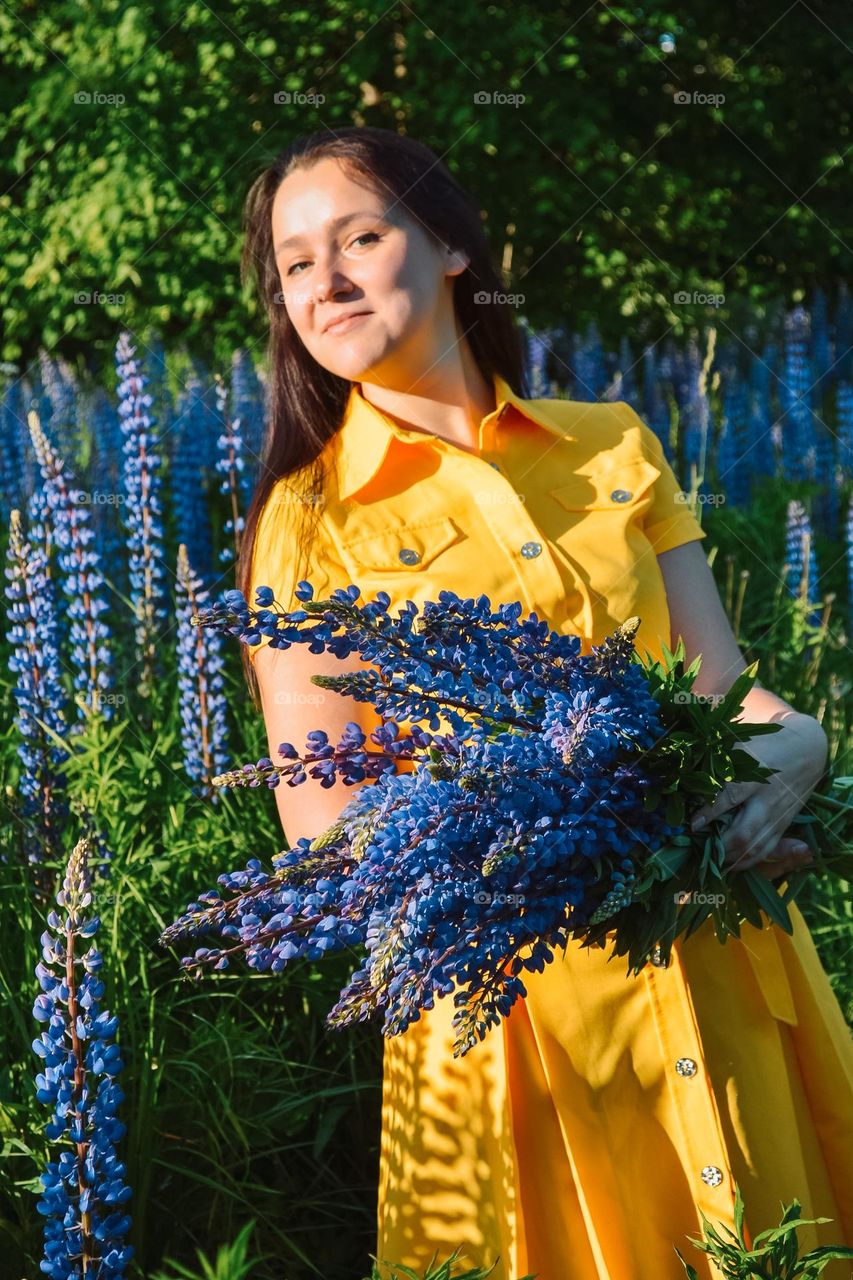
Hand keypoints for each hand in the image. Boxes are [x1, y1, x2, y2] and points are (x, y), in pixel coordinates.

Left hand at [689, 712, 827, 880]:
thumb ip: (716, 761)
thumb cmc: (763, 745)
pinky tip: (728, 865)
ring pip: (753, 848)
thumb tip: (682, 768)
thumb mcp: (741, 746)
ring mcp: (777, 817)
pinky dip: (746, 862)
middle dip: (717, 846)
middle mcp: (766, 801)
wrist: (806, 751)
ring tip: (707, 862)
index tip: (691, 824)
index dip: (709, 812)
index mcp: (754, 776)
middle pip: (743, 833)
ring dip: (729, 859)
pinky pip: (766, 852)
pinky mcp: (783, 826)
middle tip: (694, 849)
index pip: (730, 797)